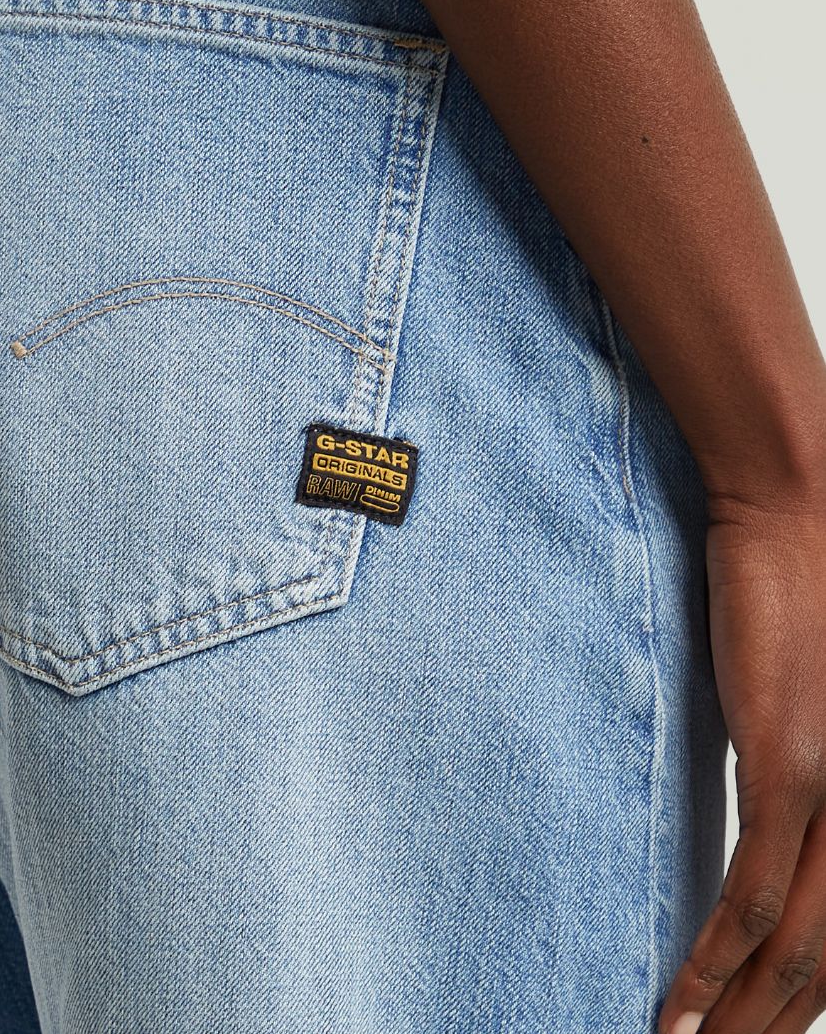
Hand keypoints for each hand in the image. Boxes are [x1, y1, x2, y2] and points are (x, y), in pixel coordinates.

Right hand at [658, 481, 825, 1033]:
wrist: (803, 505)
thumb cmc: (804, 586)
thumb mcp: (808, 693)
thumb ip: (800, 764)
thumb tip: (760, 819)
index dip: (805, 1000)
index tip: (757, 1027)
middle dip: (769, 1025)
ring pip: (795, 950)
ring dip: (737, 1018)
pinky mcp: (793, 769)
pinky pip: (754, 897)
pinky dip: (711, 965)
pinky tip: (679, 1007)